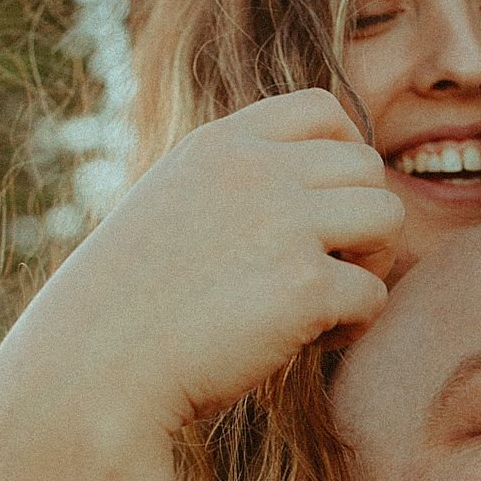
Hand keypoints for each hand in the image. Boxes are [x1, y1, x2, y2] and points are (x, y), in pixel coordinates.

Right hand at [0, 89, 405, 436]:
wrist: (91, 370)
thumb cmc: (128, 309)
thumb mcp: (169, 210)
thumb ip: (234, 187)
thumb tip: (318, 194)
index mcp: (219, 145)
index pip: (321, 109)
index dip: (342, 156)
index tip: (321, 210)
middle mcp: (256, 170)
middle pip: (367, 167)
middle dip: (360, 221)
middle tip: (324, 272)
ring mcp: (283, 222)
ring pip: (389, 218)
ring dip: (371, 264)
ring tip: (326, 303)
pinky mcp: (304, 285)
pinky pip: (375, 292)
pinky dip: (355, 324)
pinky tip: (311, 343)